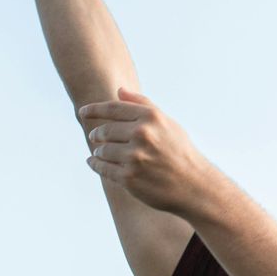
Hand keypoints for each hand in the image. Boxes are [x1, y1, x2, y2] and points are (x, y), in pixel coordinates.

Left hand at [80, 88, 217, 215]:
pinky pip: (102, 168)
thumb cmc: (179, 151)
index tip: (82, 112)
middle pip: (105, 130)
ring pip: (102, 151)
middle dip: (97, 134)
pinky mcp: (129, 177)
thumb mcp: (167, 123)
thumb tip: (119, 90)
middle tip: (95, 137)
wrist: (193, 185)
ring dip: (99, 152)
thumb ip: (143, 105)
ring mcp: (135, 157)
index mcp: (151, 118)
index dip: (94, 109)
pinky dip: (95, 165)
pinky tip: (93, 162)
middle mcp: (142, 135)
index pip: (113, 108)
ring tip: (102, 152)